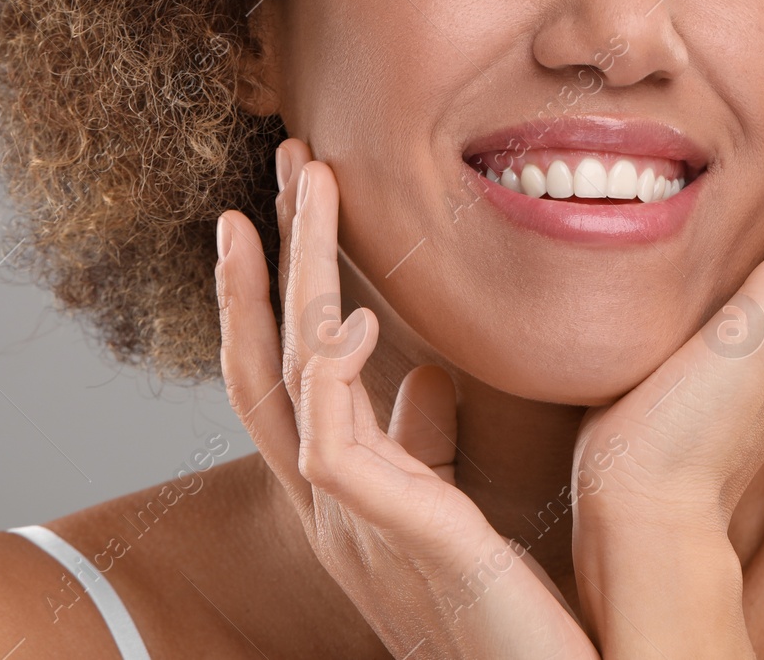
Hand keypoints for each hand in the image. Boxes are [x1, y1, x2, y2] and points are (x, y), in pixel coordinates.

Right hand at [216, 138, 598, 659]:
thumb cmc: (498, 604)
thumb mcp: (450, 506)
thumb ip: (424, 442)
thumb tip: (424, 376)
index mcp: (341, 489)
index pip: (282, 374)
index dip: (265, 291)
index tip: (271, 209)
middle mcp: (326, 500)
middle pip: (269, 358)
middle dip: (269, 254)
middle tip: (284, 159)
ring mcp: (345, 519)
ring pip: (293, 376)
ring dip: (298, 274)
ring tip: (313, 186)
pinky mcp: (386, 535)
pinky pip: (329, 444)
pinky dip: (331, 373)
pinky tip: (352, 318)